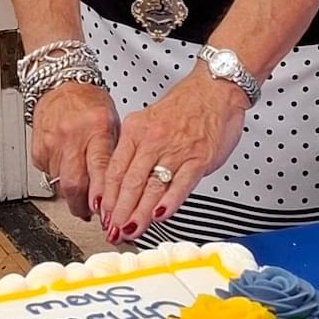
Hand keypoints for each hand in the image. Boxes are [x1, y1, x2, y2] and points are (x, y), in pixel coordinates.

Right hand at [31, 82, 118, 221]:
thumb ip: (114, 154)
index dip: (102, 194)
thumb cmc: (89, 103)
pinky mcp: (39, 150)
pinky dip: (59, 180)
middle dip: (83, 207)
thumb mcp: (112, 123)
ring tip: (82, 196)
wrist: (60, 85)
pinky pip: (48, 175)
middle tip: (92, 215)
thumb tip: (119, 187)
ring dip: (73, 195)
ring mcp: (52, 144)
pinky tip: (67, 173)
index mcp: (96, 128)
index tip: (107, 211)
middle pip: (74, 184)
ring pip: (60, 184)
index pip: (100, 168)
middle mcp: (72, 137)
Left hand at [99, 69, 246, 242]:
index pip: (114, 170)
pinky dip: (169, 202)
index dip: (107, 197)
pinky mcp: (199, 158)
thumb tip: (125, 182)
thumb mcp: (149, 121)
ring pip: (152, 187)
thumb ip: (138, 150)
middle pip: (129, 182)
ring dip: (139, 213)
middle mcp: (153, 140)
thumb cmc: (186, 106)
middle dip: (119, 212)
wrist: (215, 88)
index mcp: (136, 130)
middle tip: (112, 230)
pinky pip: (180, 184)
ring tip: (131, 230)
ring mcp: (176, 150)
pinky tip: (160, 215)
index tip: (103, 215)